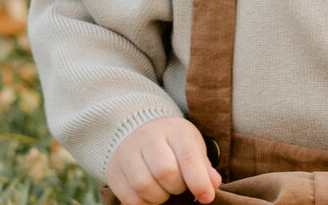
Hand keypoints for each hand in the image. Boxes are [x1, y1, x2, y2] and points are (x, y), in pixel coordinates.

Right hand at [106, 117, 221, 204]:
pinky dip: (144, 203)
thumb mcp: (192, 146)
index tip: (206, 197)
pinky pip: (130, 198)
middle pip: (165, 172)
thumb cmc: (172, 143)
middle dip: (177, 188)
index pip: (187, 156)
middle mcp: (148, 137)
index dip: (199, 181)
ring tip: (164, 190)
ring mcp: (127, 153)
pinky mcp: (114, 171)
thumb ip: (203, 166)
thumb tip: (213, 183)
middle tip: (178, 186)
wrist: (137, 130)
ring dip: (160, 197)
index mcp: (174, 129)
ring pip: (145, 186)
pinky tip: (151, 195)